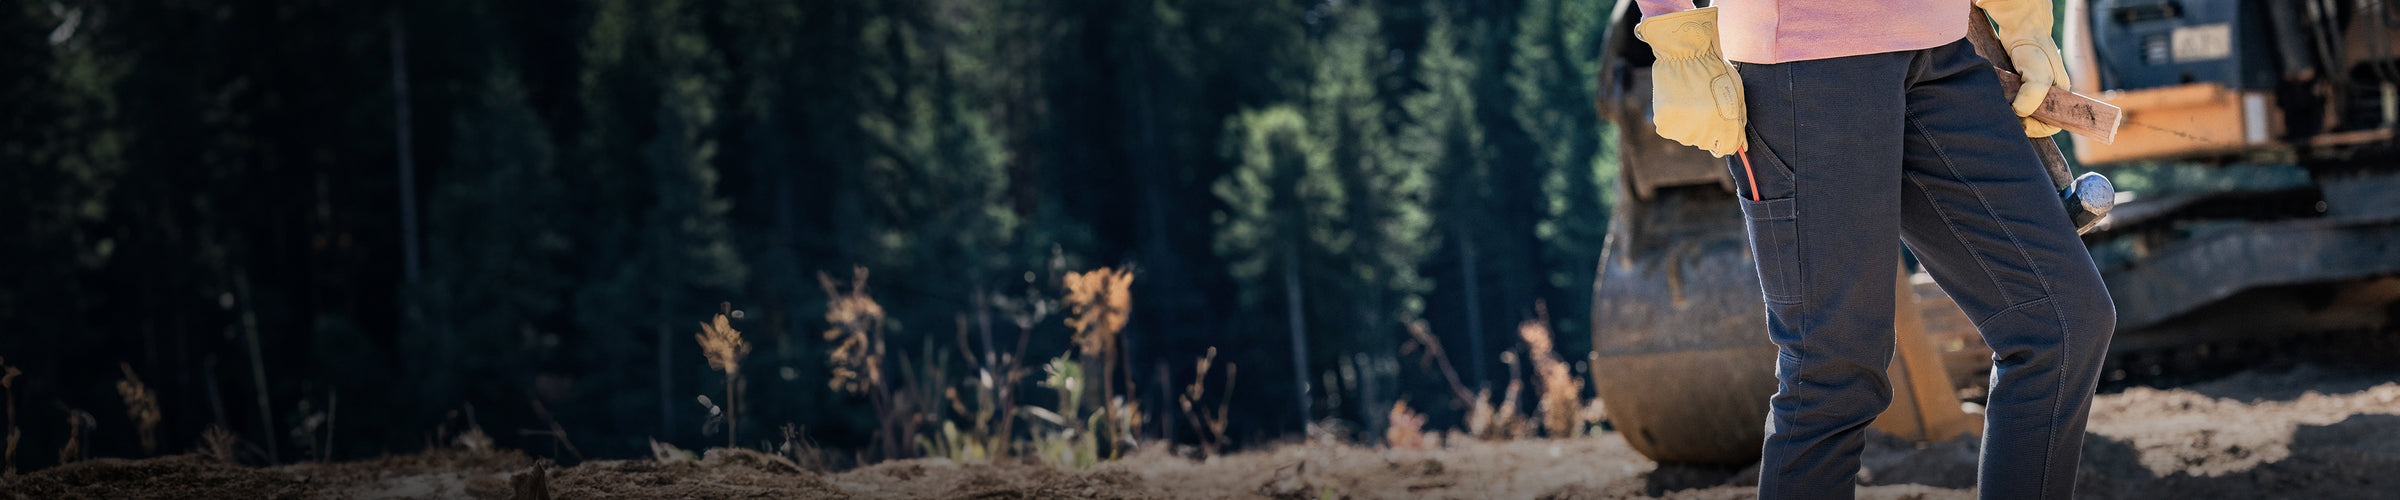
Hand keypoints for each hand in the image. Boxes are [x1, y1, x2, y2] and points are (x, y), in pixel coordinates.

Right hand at [1636, 7, 1744, 156]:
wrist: (1685, 52)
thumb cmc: (1714, 70)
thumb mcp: (1735, 94)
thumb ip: (1739, 122)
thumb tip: (1742, 147)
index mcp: (1725, 124)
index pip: (1726, 148)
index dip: (1724, 139)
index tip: (1720, 128)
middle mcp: (1704, 130)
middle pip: (1705, 143)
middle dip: (1706, 128)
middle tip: (1701, 103)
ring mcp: (1682, 128)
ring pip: (1686, 137)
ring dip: (1687, 124)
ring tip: (1688, 100)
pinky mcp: (1663, 123)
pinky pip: (1669, 129)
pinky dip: (1671, 118)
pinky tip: (1675, 100)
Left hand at [1978, 0, 2069, 136]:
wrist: (2020, 28)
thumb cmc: (2034, 50)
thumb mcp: (2039, 76)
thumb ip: (2032, 98)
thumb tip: (2018, 113)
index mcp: (2060, 94)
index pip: (2053, 124)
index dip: (2037, 128)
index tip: (2022, 124)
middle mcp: (2047, 93)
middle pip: (2036, 120)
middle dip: (2023, 122)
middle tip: (2008, 117)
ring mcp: (2032, 89)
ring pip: (2023, 111)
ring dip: (2012, 113)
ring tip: (2002, 108)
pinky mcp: (2018, 83)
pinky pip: (2013, 100)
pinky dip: (2005, 103)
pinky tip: (1998, 100)